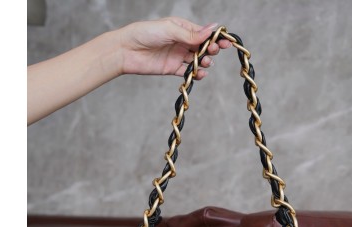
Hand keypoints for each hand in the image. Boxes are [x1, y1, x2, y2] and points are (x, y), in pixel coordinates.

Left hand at [117, 18, 231, 79]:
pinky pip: (188, 71)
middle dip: (211, 49)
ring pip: (196, 60)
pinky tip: (201, 73)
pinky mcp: (172, 68)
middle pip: (202, 47)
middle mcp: (181, 41)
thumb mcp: (170, 30)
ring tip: (206, 63)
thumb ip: (191, 33)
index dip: (215, 37)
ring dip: (204, 62)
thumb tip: (212, 28)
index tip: (226, 41)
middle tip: (213, 51)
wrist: (126, 51)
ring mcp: (177, 55)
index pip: (203, 32)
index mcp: (181, 28)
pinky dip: (196, 73)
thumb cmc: (145, 34)